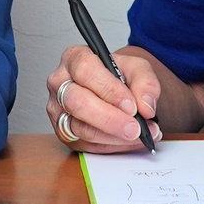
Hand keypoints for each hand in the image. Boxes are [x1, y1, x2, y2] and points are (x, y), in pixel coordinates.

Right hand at [44, 44, 159, 152]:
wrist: (116, 90)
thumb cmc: (120, 75)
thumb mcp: (138, 68)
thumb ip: (145, 83)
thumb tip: (145, 107)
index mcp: (74, 58)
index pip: (86, 71)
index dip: (109, 90)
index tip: (131, 105)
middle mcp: (60, 83)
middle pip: (77, 102)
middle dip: (110, 119)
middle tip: (135, 128)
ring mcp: (58, 109)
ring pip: (81, 128)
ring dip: (114, 136)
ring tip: (139, 134)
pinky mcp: (63, 132)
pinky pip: (86, 144)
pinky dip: (111, 145)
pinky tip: (129, 141)